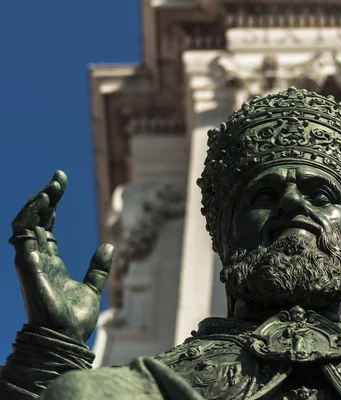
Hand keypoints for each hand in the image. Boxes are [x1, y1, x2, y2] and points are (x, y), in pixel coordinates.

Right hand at [9, 170, 113, 342]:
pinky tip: (44, 205)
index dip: (51, 204)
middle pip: (35, 220)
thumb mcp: (92, 288)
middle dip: (44, 197)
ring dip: (35, 205)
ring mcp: (31, 263)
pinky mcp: (29, 269)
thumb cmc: (73, 318)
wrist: (67, 338)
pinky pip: (23, 240)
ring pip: (24, 225)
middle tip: (58, 178)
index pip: (46, 226)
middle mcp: (37, 259)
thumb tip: (109, 246)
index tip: (60, 182)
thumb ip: (98, 269)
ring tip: (51, 189)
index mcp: (50, 261)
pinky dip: (30, 220)